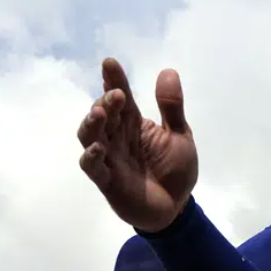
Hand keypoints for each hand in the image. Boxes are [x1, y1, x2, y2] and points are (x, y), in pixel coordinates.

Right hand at [77, 58, 197, 232]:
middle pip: (104, 115)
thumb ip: (172, 108)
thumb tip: (168, 71)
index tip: (109, 63)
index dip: (114, 80)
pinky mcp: (108, 181)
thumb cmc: (175, 170)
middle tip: (116, 93)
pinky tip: (99, 147)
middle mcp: (117, 138)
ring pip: (90, 137)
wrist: (176, 207)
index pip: (121, 99)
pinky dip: (92, 157)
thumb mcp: (180, 136)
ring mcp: (110, 159)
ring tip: (100, 113)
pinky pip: (93, 168)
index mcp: (134, 124)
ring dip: (92, 124)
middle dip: (106, 102)